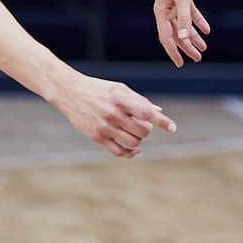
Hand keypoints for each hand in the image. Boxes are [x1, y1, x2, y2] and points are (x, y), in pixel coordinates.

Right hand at [52, 71, 175, 157]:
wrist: (70, 92)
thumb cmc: (99, 89)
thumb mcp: (120, 89)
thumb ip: (139, 101)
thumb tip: (158, 112)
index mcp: (121, 98)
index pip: (147, 113)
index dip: (162, 122)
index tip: (172, 128)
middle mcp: (113, 113)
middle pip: (142, 131)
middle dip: (147, 130)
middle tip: (144, 126)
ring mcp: (104, 126)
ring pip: (133, 143)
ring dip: (140, 142)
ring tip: (137, 135)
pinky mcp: (96, 137)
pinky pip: (119, 152)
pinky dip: (131, 154)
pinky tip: (135, 151)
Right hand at [154, 0, 210, 66]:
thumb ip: (185, 19)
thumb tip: (184, 38)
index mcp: (160, 12)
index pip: (166, 37)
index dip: (173, 52)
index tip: (180, 64)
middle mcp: (165, 9)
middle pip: (175, 34)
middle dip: (186, 47)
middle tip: (197, 59)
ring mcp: (174, 4)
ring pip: (183, 25)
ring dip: (193, 37)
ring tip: (203, 49)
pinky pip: (190, 14)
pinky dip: (198, 22)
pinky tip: (207, 30)